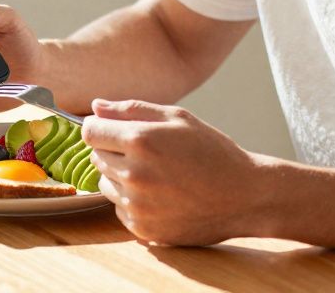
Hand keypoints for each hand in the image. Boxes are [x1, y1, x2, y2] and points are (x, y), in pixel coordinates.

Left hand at [83, 99, 261, 246]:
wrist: (244, 196)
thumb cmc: (212, 151)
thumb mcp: (177, 118)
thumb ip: (132, 109)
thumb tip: (95, 106)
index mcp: (140, 140)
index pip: (90, 131)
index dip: (101, 128)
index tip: (114, 131)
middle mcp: (133, 174)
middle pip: (96, 156)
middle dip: (114, 151)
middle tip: (149, 153)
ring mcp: (137, 205)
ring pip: (105, 183)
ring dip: (121, 177)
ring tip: (156, 174)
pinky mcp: (142, 228)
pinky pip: (119, 209)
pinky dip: (132, 201)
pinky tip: (161, 195)